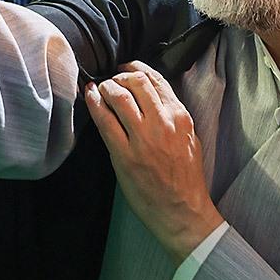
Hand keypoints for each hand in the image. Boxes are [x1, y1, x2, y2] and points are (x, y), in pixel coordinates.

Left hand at [84, 61, 223, 263]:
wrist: (182, 212)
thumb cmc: (186, 179)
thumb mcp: (190, 140)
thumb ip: (174, 117)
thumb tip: (153, 98)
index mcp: (180, 117)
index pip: (156, 80)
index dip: (136, 68)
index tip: (125, 68)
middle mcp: (163, 123)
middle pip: (136, 81)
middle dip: (119, 76)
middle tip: (110, 80)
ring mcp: (142, 138)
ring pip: (118, 95)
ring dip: (104, 87)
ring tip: (99, 89)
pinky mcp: (124, 155)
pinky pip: (104, 121)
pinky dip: (94, 104)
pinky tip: (89, 98)